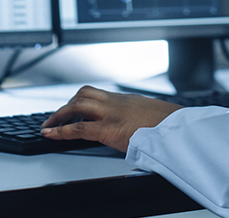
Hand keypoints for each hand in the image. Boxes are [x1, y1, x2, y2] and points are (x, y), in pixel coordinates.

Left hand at [40, 85, 181, 152]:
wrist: (179, 129)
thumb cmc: (171, 125)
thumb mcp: (153, 116)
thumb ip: (140, 117)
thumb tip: (140, 126)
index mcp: (126, 100)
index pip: (98, 94)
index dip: (81, 100)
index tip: (72, 108)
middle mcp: (116, 102)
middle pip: (84, 94)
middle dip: (66, 105)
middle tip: (55, 117)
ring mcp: (112, 113)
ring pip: (77, 104)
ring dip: (59, 114)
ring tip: (49, 125)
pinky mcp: (110, 129)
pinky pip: (79, 127)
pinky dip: (61, 130)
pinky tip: (50, 134)